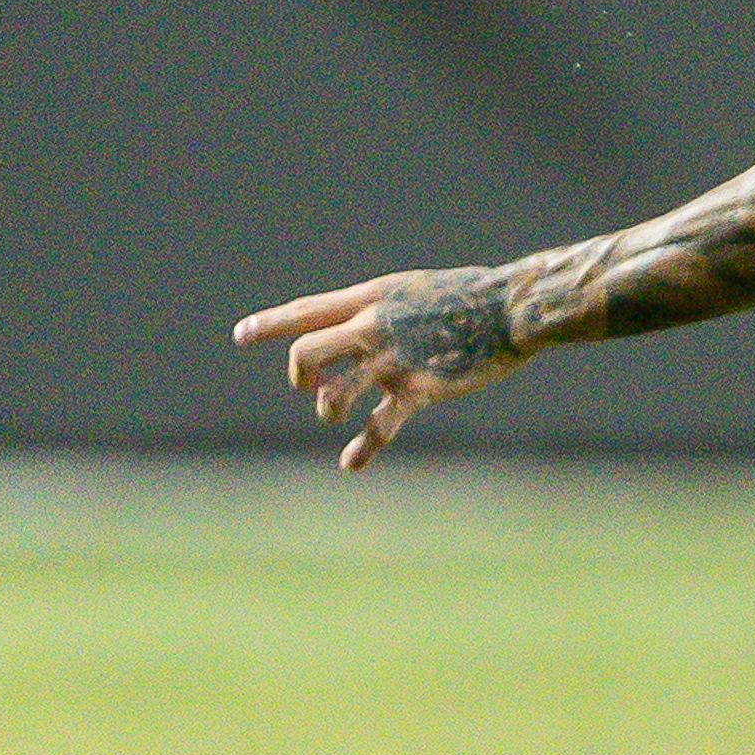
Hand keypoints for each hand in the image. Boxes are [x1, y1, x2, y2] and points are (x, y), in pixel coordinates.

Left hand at [232, 268, 534, 469]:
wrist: (513, 309)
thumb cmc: (474, 295)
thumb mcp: (414, 290)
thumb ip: (383, 310)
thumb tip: (362, 327)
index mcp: (371, 299)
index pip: (305, 310)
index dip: (269, 324)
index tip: (241, 335)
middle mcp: (372, 327)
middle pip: (304, 352)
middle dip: (300, 374)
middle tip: (310, 384)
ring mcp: (393, 360)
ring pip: (332, 392)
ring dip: (328, 408)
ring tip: (336, 414)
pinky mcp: (418, 389)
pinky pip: (380, 425)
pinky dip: (362, 448)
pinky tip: (350, 463)